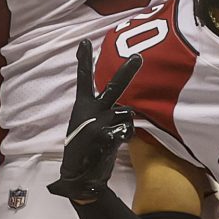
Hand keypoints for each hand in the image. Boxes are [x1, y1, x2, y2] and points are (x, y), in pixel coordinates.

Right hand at [50, 41, 139, 205]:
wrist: (79, 176)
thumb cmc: (85, 147)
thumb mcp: (85, 124)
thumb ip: (99, 111)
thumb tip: (122, 107)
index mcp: (82, 106)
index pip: (83, 79)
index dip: (84, 60)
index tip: (84, 42)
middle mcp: (91, 110)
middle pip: (114, 87)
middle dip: (128, 71)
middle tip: (139, 57)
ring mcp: (99, 122)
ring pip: (127, 113)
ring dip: (125, 123)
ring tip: (110, 136)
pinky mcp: (107, 136)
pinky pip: (128, 130)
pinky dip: (125, 136)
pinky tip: (112, 146)